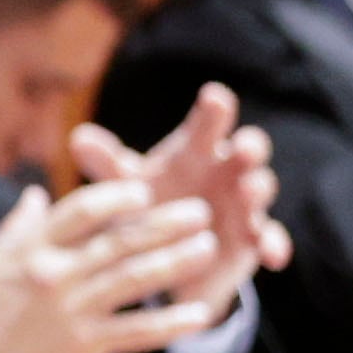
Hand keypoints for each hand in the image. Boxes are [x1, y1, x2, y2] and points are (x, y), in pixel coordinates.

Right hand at [0, 180, 226, 352]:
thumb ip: (18, 228)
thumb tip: (37, 194)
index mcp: (31, 250)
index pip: (82, 209)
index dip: (118, 196)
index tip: (145, 190)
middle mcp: (54, 275)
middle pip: (121, 239)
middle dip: (166, 223)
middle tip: (200, 212)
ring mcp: (72, 310)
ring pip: (136, 278)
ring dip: (178, 261)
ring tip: (209, 248)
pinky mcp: (85, 345)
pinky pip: (138, 330)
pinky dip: (172, 322)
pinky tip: (200, 314)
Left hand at [68, 84, 285, 328]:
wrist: (162, 256)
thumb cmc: (145, 205)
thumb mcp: (125, 186)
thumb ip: (107, 164)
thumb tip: (78, 138)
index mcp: (195, 152)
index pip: (207, 125)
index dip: (213, 110)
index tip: (214, 96)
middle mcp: (226, 172)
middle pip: (246, 152)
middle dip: (249, 147)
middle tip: (243, 147)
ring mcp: (244, 205)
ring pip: (260, 191)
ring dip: (258, 190)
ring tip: (250, 190)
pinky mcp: (253, 240)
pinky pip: (271, 240)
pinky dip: (274, 245)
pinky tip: (272, 255)